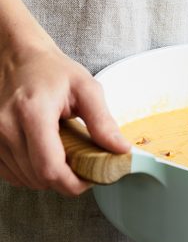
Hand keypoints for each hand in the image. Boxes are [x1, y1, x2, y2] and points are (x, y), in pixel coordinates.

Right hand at [0, 37, 129, 195]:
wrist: (17, 58)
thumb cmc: (51, 70)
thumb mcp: (85, 88)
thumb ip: (103, 121)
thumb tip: (121, 150)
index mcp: (32, 112)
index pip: (50, 168)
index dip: (73, 183)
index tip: (91, 178)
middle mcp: (6, 127)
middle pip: (38, 178)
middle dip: (65, 179)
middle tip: (82, 163)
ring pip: (24, 179)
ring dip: (47, 176)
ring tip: (62, 152)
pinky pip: (10, 174)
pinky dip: (30, 172)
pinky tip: (42, 153)